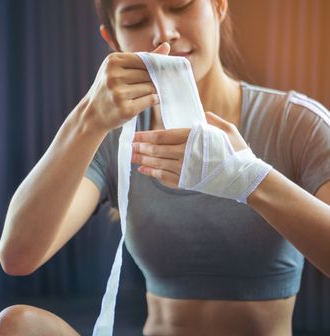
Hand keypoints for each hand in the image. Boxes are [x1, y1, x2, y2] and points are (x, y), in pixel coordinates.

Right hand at [82, 43, 170, 132]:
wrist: (92, 114)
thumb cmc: (109, 89)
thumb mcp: (119, 69)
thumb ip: (142, 58)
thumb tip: (167, 46)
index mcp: (112, 61)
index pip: (145, 59)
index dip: (155, 66)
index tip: (159, 71)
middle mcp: (113, 76)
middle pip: (149, 74)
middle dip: (153, 80)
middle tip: (150, 85)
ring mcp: (119, 93)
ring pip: (151, 87)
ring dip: (152, 91)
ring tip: (142, 94)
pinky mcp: (125, 109)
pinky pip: (150, 100)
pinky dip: (152, 100)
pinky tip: (144, 101)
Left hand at [131, 112, 249, 187]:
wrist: (245, 177)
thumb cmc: (238, 152)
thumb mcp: (228, 131)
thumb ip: (214, 121)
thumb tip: (204, 114)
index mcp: (194, 138)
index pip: (164, 136)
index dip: (147, 135)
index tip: (136, 135)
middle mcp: (187, 153)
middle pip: (157, 150)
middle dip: (141, 147)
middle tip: (129, 145)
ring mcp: (186, 169)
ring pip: (159, 164)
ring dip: (144, 160)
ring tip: (132, 157)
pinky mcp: (187, 181)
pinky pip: (165, 177)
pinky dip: (153, 174)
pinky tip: (143, 170)